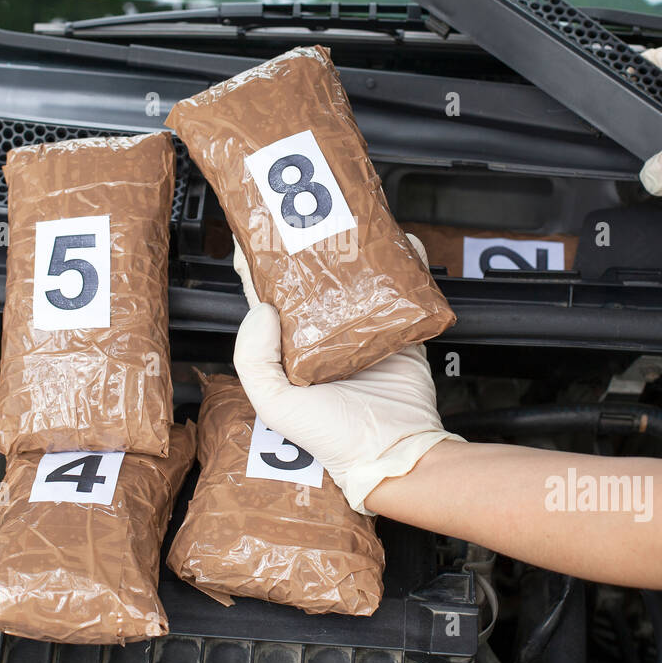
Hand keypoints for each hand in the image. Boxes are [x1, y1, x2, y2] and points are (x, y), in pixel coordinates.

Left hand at [231, 235, 455, 514]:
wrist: (394, 450)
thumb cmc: (333, 438)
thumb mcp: (274, 404)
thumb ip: (254, 358)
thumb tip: (262, 307)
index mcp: (290, 347)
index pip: (267, 292)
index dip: (259, 260)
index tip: (258, 226)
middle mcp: (324, 333)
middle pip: (313, 276)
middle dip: (312, 243)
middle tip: (312, 211)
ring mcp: (363, 328)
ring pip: (357, 275)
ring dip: (358, 247)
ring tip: (355, 220)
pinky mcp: (400, 328)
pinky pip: (404, 288)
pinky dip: (407, 263)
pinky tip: (404, 244)